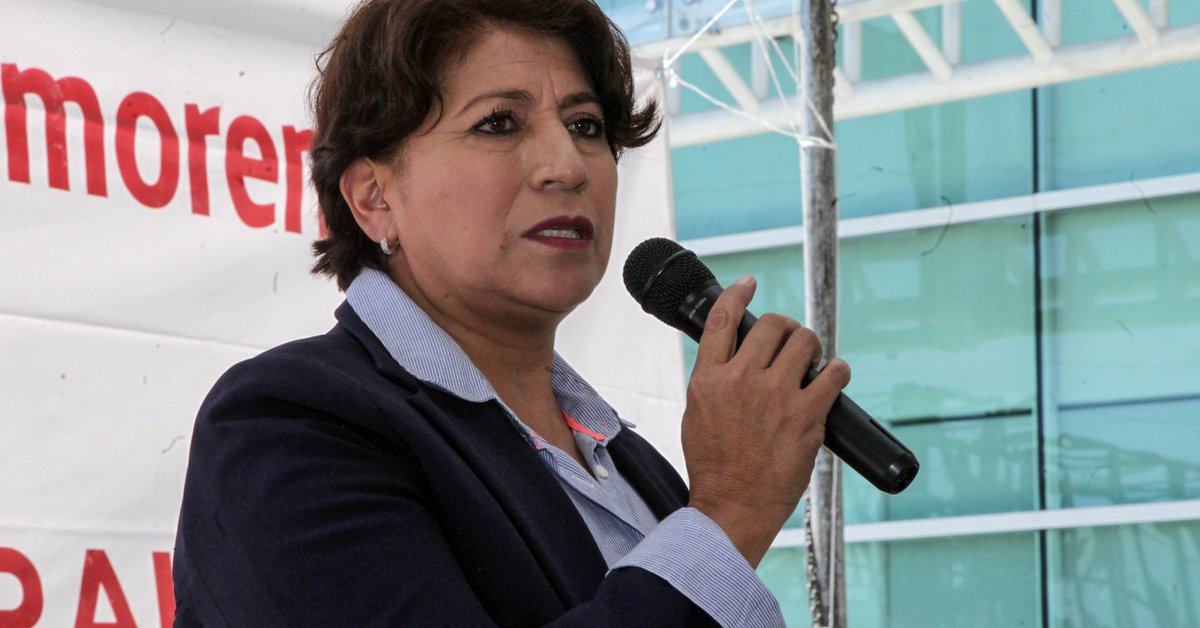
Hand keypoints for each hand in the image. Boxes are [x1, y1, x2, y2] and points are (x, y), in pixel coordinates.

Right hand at [682, 276, 849, 567]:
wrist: (732, 505)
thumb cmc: (715, 465)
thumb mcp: (696, 413)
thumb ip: (713, 381)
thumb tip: (732, 358)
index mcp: (708, 379)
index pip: (722, 319)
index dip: (738, 294)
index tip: (750, 284)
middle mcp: (740, 380)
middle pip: (771, 325)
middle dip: (785, 328)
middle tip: (791, 341)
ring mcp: (775, 396)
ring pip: (804, 341)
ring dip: (811, 346)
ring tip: (812, 361)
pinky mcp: (806, 415)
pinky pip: (833, 374)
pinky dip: (837, 370)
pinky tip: (833, 376)